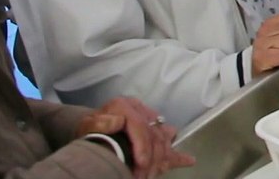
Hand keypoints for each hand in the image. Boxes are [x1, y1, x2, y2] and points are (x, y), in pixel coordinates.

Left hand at [76, 96, 194, 178]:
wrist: (91, 134)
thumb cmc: (89, 131)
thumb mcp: (90, 125)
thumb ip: (101, 122)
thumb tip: (116, 121)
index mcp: (125, 106)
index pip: (140, 124)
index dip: (142, 145)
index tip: (140, 163)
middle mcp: (141, 111)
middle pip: (154, 134)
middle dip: (151, 158)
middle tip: (142, 176)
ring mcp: (150, 123)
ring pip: (163, 141)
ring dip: (160, 160)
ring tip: (150, 175)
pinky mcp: (155, 137)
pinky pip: (168, 146)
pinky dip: (177, 156)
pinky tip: (189, 160)